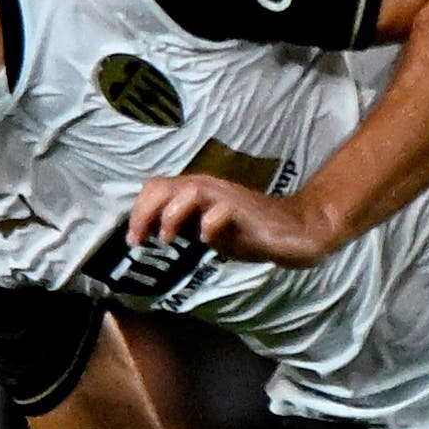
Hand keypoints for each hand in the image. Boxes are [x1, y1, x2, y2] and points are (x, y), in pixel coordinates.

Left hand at [126, 175, 338, 266]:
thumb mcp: (208, 230)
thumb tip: (151, 233)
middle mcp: (208, 188)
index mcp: (196, 191)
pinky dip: (209, 226)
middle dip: (144, 213)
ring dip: (171, 216)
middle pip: (163, 186)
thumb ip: (184, 227)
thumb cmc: (249, 230)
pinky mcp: (246, 212)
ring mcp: (227, 198)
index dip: (138, 212)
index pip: (156, 188)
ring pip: (189, 192)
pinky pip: (222, 213)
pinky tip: (208, 242)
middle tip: (140, 241)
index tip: (134, 241)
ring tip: (167, 240)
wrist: (294, 230)